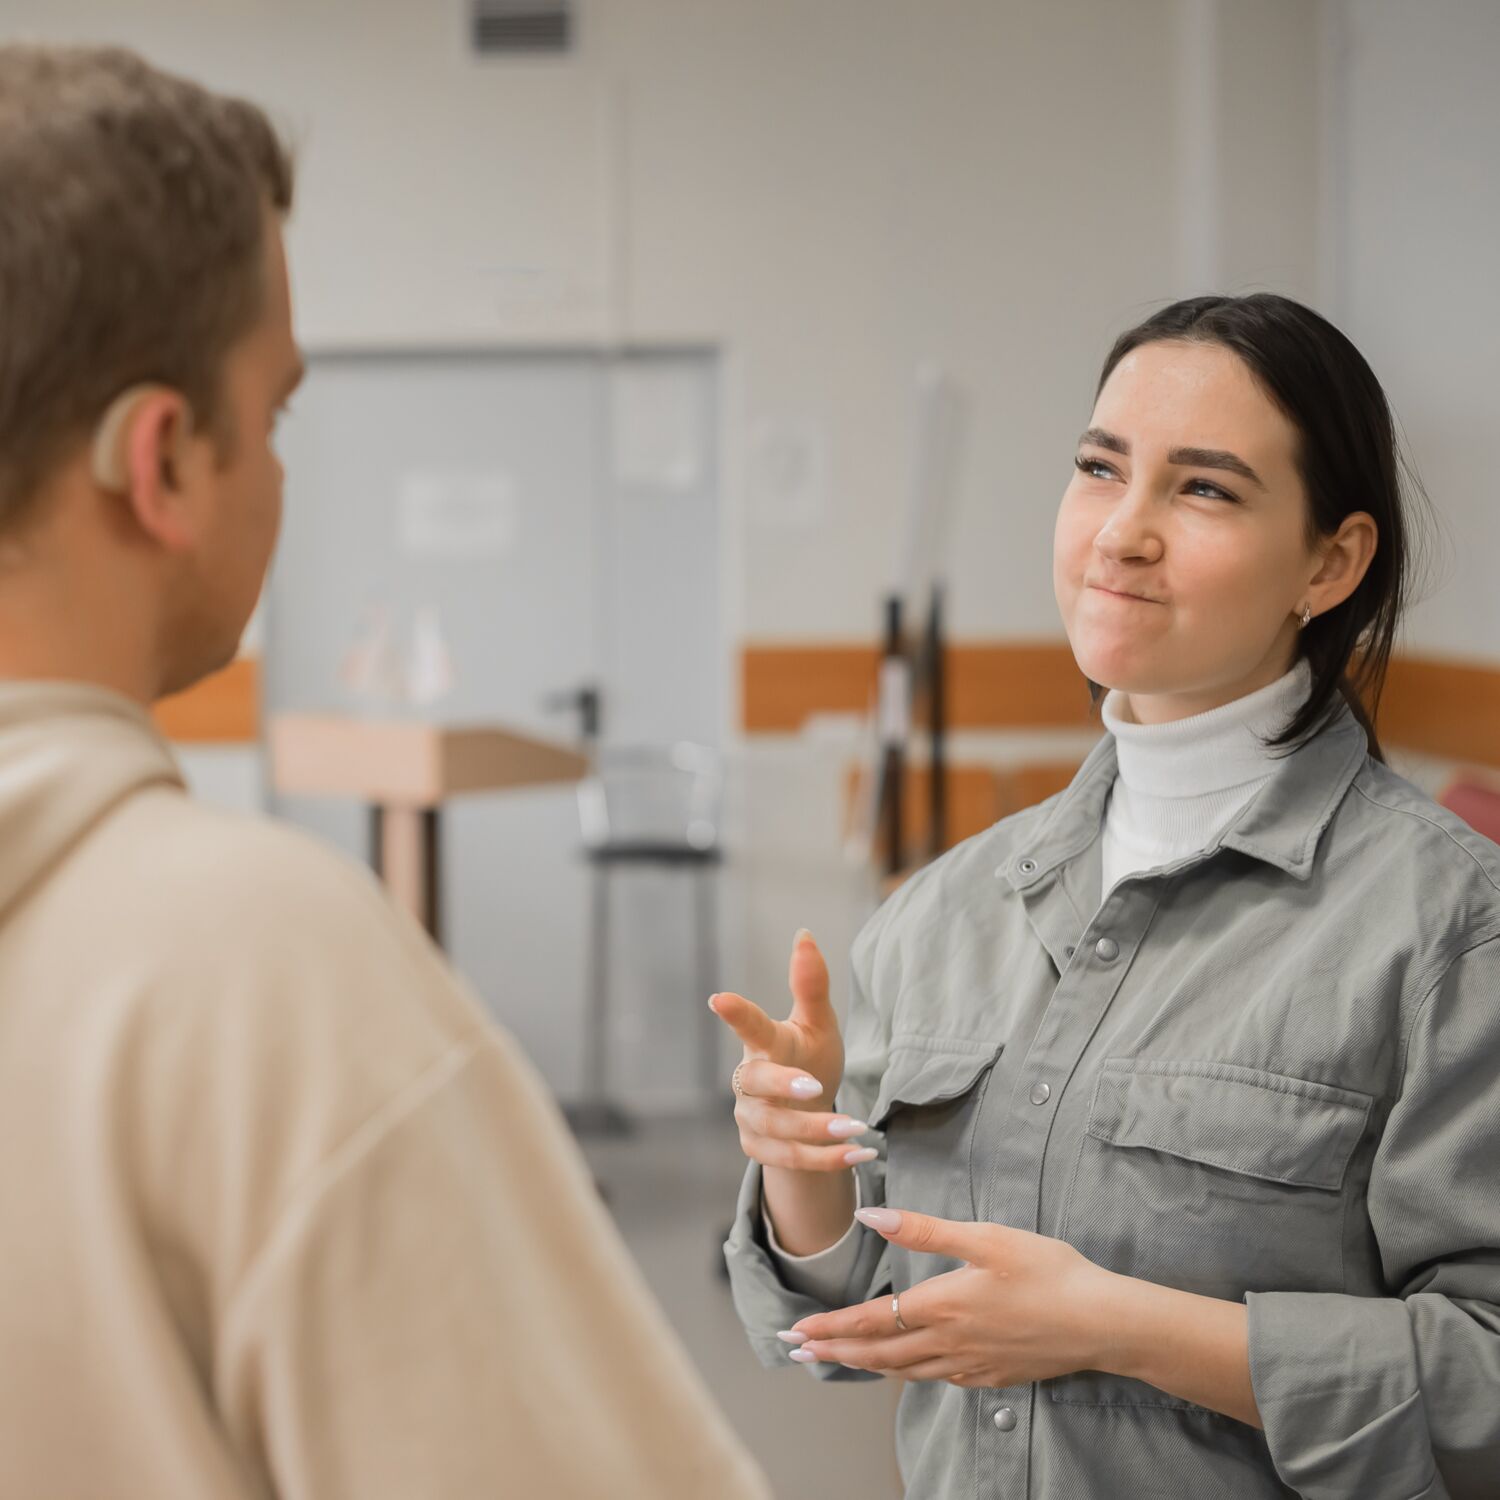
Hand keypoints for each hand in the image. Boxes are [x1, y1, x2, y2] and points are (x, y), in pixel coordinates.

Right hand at [709, 931, 866, 1172]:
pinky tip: (858, 1155)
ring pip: (777, 1127)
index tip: (719, 999)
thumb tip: (805, 934)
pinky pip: (790, 1159)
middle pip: (757, 1082)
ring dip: (816, 1130)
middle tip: (815, 1086)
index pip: (750, 1026)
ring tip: (856, 1128)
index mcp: (767, 1042)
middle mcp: (751, 1079)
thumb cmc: (809, 1055)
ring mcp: (751, 1116)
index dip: (736, 1013)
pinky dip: (825, 1159)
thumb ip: (811, 984)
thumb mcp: (817, 1022)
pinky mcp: (759, 1148)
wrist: (807, 1108)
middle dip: (784, 1085)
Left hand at [782, 1207, 1113, 1386]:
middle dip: (834, 1351)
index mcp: (943, 1305)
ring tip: (838, 1359)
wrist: (1101, 1322)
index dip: (831, 1327)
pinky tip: (906, 1367)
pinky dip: (907, 1374)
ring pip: (905, 1371)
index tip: (797, 1332)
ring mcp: (971, 1365)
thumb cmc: (1048, 1272)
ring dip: (865, 1364)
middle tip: (797, 1351)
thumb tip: (871, 1217)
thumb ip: (925, 1230)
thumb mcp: (986, 1237)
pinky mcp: (992, 1376)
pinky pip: (937, 1379)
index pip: (872, 1321)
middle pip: (879, 1353)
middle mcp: (949, 1343)